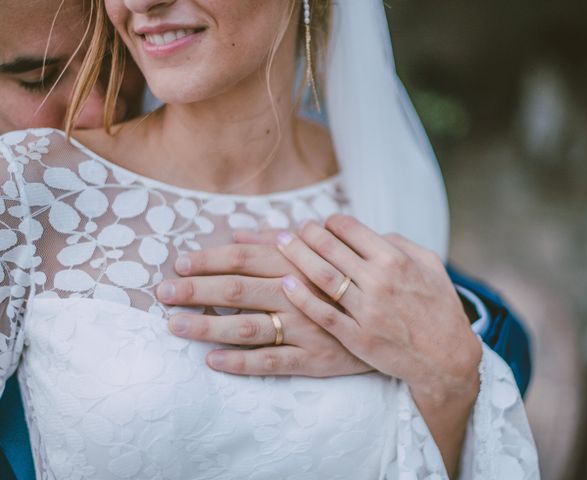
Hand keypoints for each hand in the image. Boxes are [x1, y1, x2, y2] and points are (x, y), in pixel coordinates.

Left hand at [155, 243, 370, 376]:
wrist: (403, 323)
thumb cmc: (356, 281)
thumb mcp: (326, 252)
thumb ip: (281, 242)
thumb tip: (241, 234)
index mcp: (299, 265)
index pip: (244, 258)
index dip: (208, 260)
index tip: (179, 262)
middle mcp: (298, 294)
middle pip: (236, 290)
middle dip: (195, 290)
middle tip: (163, 292)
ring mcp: (305, 328)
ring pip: (247, 327)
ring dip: (207, 326)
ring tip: (175, 325)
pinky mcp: (314, 359)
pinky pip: (272, 363)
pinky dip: (240, 362)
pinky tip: (212, 360)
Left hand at [272, 215, 481, 474]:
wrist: (446, 357)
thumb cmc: (439, 307)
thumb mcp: (430, 265)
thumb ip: (399, 244)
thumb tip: (370, 232)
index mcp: (395, 259)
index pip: (351, 229)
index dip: (330, 222)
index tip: (320, 223)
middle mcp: (379, 281)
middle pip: (330, 248)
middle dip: (306, 233)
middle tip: (291, 229)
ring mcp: (367, 310)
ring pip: (322, 276)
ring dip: (297, 256)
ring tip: (281, 244)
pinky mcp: (357, 338)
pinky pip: (323, 313)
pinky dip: (302, 297)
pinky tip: (285, 283)